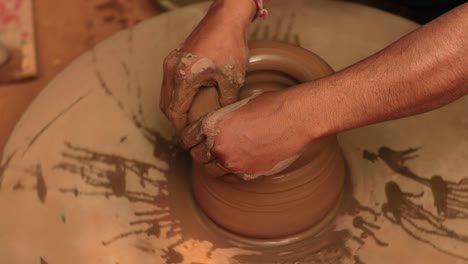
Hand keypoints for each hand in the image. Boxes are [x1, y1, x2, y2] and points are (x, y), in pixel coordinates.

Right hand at [160, 0, 255, 134]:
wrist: (226, 18)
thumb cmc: (230, 45)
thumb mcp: (231, 79)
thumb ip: (225, 103)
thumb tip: (221, 120)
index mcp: (183, 78)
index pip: (175, 113)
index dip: (181, 130)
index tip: (189, 140)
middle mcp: (171, 70)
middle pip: (166, 106)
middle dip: (177, 122)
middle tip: (190, 134)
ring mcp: (171, 62)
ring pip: (167, 94)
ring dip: (175, 109)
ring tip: (189, 122)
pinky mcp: (176, 57)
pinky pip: (170, 83)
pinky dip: (176, 96)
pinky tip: (190, 102)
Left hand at [182, 90, 311, 179]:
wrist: (295, 118)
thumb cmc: (270, 106)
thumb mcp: (237, 107)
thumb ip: (222, 122)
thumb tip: (217, 130)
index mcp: (211, 125)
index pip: (187, 138)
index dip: (189, 139)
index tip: (192, 140)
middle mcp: (218, 147)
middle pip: (197, 156)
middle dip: (200, 152)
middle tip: (206, 149)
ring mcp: (232, 163)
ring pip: (212, 171)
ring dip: (214, 164)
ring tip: (220, 158)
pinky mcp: (248, 174)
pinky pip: (230, 178)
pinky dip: (230, 172)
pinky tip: (236, 164)